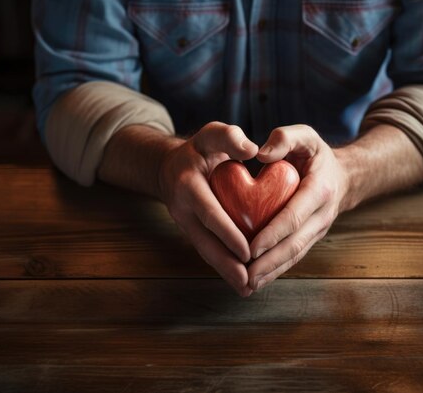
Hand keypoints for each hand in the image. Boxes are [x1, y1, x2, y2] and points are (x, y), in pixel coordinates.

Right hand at [157, 122, 258, 295]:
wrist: (170, 165)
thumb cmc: (200, 148)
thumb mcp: (212, 134)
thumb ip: (229, 137)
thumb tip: (252, 150)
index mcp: (188, 184)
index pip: (209, 213)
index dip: (228, 233)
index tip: (248, 251)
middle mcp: (182, 208)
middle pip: (204, 241)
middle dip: (226, 263)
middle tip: (248, 281)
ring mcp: (184, 223)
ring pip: (205, 251)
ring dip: (225, 272)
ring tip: (247, 289)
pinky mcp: (191, 231)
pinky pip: (207, 251)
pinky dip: (223, 267)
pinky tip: (240, 282)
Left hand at [247, 125, 349, 290]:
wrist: (344, 176)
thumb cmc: (316, 154)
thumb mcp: (305, 136)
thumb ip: (284, 138)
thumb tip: (260, 154)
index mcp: (320, 190)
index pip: (294, 216)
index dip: (273, 233)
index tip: (251, 247)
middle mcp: (322, 215)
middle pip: (295, 244)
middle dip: (270, 262)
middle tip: (246, 276)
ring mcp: (319, 230)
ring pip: (295, 256)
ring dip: (272, 272)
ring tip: (248, 285)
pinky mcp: (312, 238)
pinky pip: (294, 257)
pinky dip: (276, 270)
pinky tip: (257, 280)